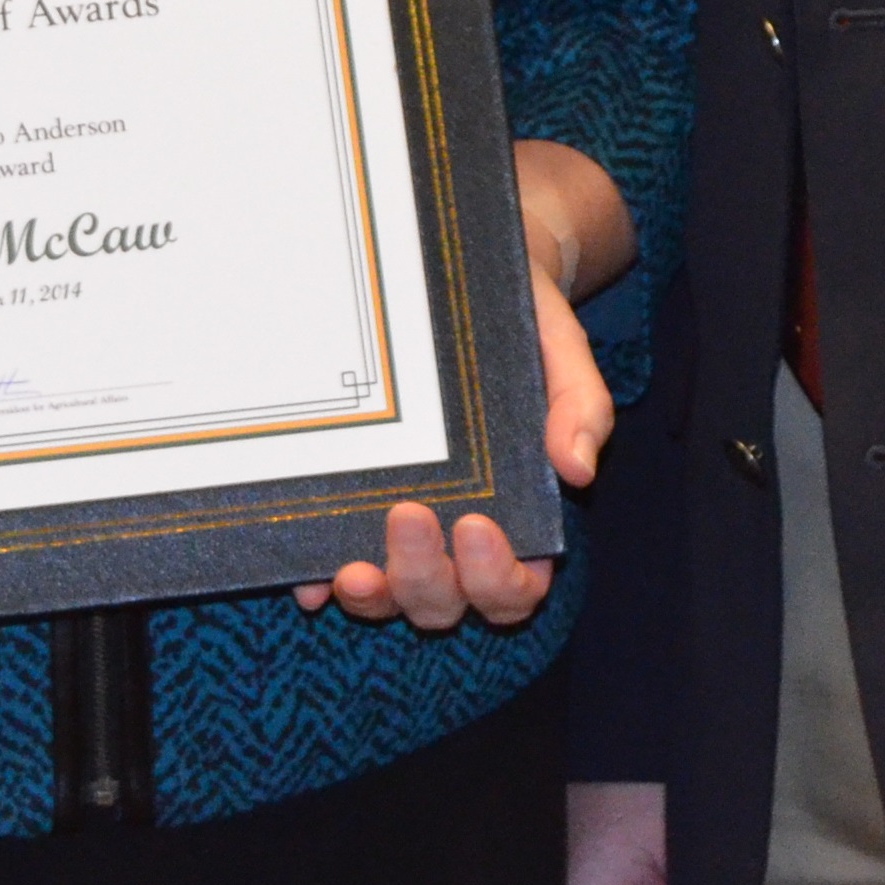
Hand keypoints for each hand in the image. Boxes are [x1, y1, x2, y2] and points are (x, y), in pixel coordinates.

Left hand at [295, 144, 627, 628]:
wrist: (463, 284)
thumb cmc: (523, 329)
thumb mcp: (561, 354)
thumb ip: (580, 409)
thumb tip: (578, 469)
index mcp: (520, 520)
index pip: (517, 586)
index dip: (500, 578)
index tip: (478, 526)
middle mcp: (457, 542)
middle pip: (447, 601)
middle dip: (427, 577)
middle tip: (408, 516)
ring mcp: (401, 535)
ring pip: (391, 596)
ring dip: (372, 597)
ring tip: (351, 570)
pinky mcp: (354, 509)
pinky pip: (335, 565)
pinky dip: (320, 582)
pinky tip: (305, 577)